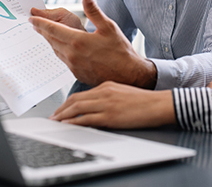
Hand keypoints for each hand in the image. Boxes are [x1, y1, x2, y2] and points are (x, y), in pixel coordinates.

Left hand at [29, 0, 156, 87]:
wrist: (128, 74)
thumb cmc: (121, 51)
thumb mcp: (109, 26)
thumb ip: (94, 11)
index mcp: (78, 41)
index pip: (52, 30)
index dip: (40, 22)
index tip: (31, 18)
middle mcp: (72, 55)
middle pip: (51, 40)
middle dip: (42, 30)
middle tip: (35, 23)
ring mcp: (73, 66)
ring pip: (56, 50)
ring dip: (50, 41)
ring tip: (47, 33)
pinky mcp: (77, 74)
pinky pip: (63, 60)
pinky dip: (60, 51)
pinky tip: (63, 47)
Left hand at [50, 81, 175, 128]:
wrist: (158, 104)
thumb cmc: (144, 101)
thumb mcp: (123, 92)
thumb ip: (108, 96)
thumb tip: (96, 106)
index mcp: (107, 85)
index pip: (81, 94)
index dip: (68, 102)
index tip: (61, 109)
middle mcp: (104, 92)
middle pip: (76, 99)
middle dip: (61, 109)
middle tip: (53, 117)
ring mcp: (106, 103)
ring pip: (78, 108)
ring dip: (64, 116)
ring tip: (56, 122)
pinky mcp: (110, 115)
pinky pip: (86, 119)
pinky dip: (74, 122)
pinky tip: (68, 125)